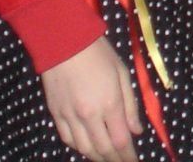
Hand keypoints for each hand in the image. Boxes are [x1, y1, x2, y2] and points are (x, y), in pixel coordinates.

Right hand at [40, 36, 140, 161]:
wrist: (64, 42)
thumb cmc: (99, 53)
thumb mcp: (122, 73)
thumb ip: (130, 105)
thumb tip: (136, 131)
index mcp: (109, 104)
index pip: (121, 141)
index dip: (128, 156)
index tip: (134, 161)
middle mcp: (89, 115)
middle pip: (103, 150)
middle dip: (115, 160)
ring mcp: (70, 117)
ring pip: (84, 149)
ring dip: (97, 157)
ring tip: (108, 158)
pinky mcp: (55, 114)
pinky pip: (68, 139)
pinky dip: (79, 148)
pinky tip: (87, 148)